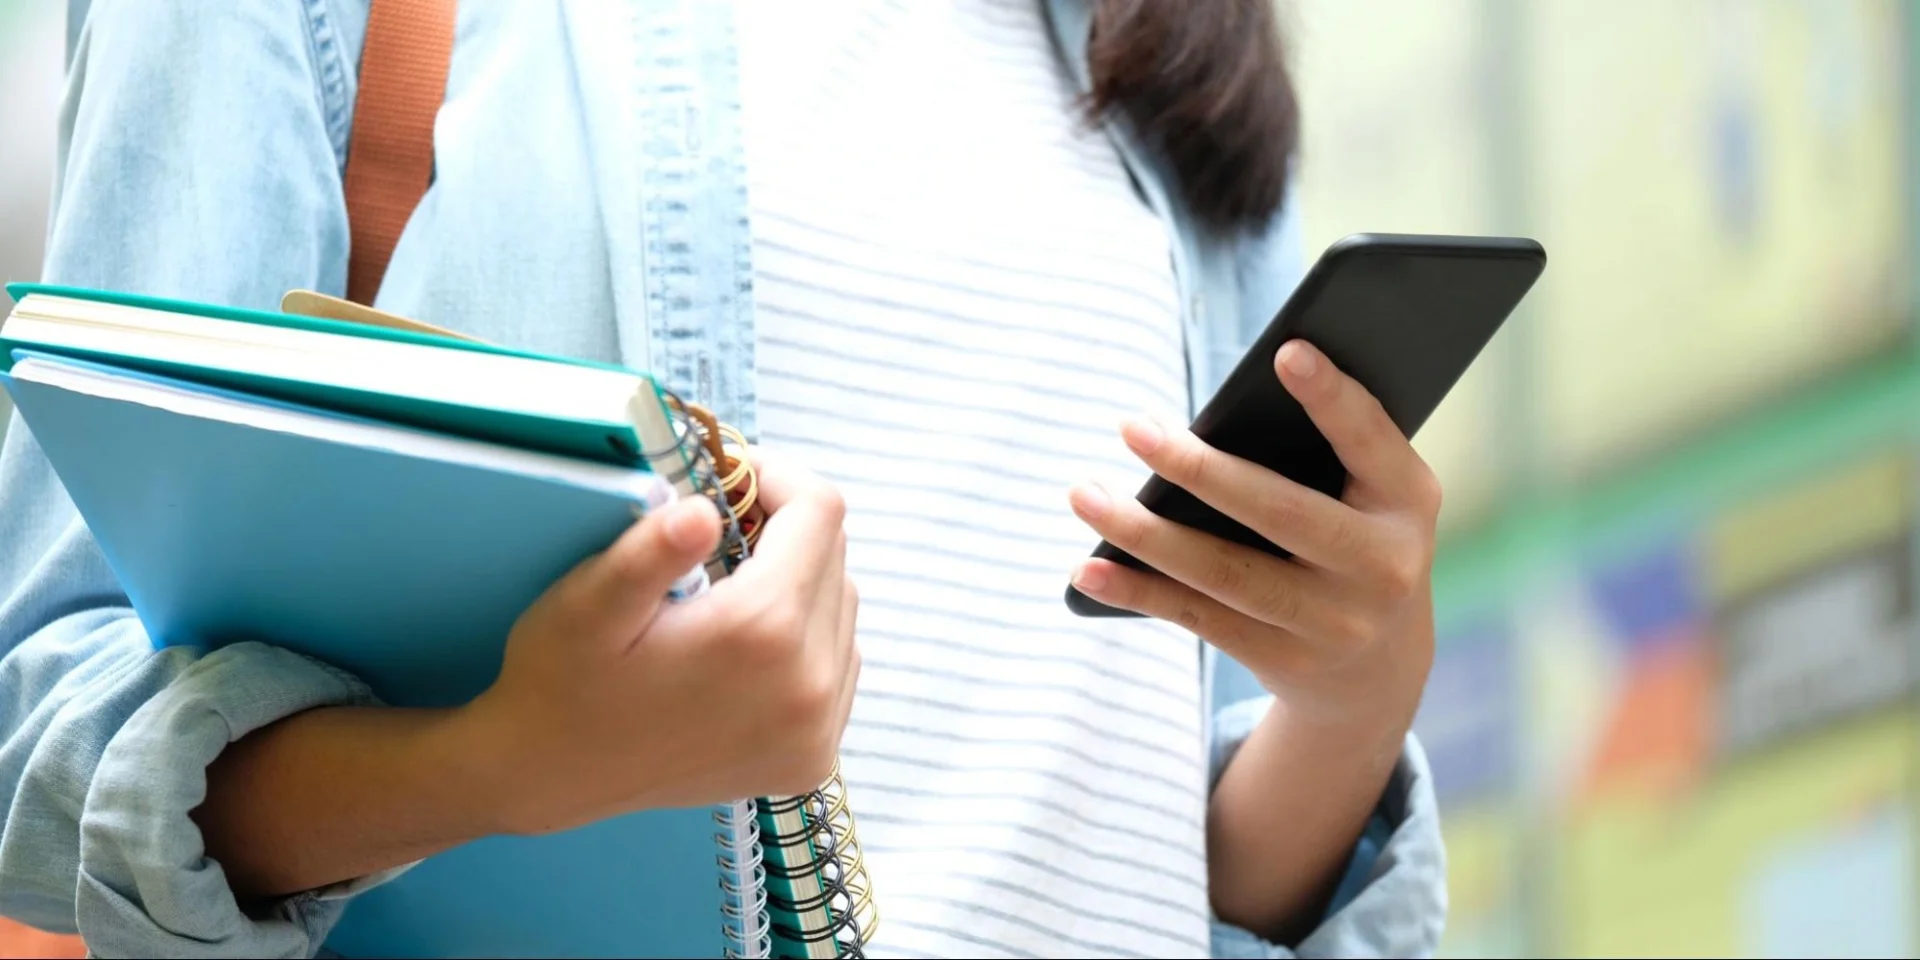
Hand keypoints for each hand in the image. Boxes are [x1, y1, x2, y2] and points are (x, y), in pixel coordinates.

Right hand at [460, 452, 859, 835]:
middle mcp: (808, 685)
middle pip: (834, 556)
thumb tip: (705, 510)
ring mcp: (817, 729)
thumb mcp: (587, 603)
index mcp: (761, 632)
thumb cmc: (561, 679)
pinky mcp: (814, 758)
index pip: (819, 511)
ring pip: (841, 607)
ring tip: (730, 587)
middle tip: (720, 527)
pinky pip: (837, 664)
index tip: (729, 477)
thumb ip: (651, 550)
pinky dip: (807, 637)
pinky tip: (749, 642)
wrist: (550, 777)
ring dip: (799, 581)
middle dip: (784, 527)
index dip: (776, 477)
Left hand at [1067, 340, 1436, 727]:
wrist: (1377, 670)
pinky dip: (1138, 591)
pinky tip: (1089, 568)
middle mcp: (1382, 566)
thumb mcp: (1370, 497)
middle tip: (1133, 427)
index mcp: (1408, 501)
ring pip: (1224, 572)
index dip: (1332, 398)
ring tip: (1085, 494)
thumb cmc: (1353, 540)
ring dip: (1144, 532)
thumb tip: (1208, 418)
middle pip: (1278, 512)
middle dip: (1198, 468)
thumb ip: (1322, 453)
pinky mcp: (1285, 660)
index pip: (1370, 441)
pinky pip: (1199, 618)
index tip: (1286, 351)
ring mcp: (1333, 622)